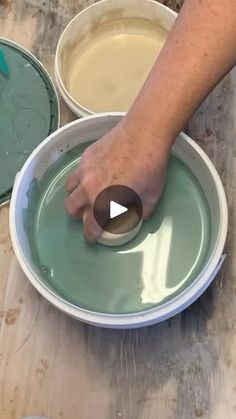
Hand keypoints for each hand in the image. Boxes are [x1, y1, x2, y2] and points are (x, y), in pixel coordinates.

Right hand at [64, 117, 169, 242]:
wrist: (144, 134)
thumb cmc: (150, 166)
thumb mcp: (152, 196)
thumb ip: (143, 210)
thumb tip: (141, 215)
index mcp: (104, 203)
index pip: (90, 226)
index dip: (90, 236)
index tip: (92, 237)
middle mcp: (88, 189)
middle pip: (71, 208)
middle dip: (77, 215)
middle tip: (88, 214)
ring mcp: (84, 171)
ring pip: (69, 188)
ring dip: (76, 195)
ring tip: (87, 193)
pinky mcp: (86, 156)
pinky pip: (77, 171)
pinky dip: (82, 177)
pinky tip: (95, 173)